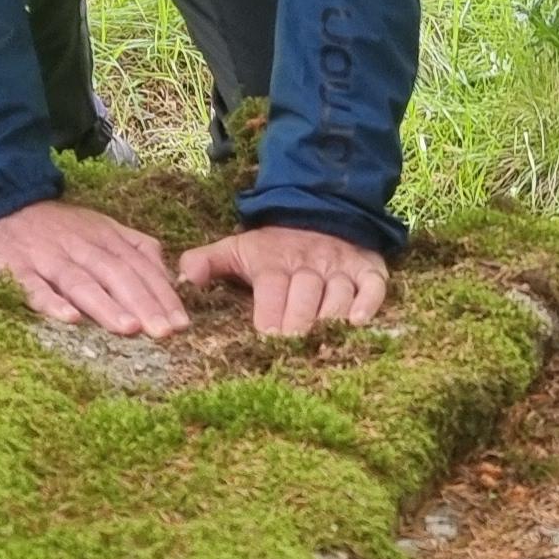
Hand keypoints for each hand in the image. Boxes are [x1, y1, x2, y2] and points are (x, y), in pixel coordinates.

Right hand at [0, 200, 187, 337]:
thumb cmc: (54, 227)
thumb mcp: (99, 227)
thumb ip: (135, 248)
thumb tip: (171, 277)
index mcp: (103, 235)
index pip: (139, 265)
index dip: (161, 293)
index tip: (182, 322)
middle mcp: (78, 245)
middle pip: (116, 274)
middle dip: (143, 304)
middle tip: (165, 333)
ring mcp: (45, 256)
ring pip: (80, 281)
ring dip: (106, 305)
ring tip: (129, 329)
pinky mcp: (13, 267)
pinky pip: (33, 286)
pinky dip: (51, 302)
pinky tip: (70, 320)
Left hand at [177, 226, 388, 340]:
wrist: (320, 210)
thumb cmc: (273, 247)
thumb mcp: (237, 248)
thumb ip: (206, 262)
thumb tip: (185, 280)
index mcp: (275, 260)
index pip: (272, 285)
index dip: (270, 311)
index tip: (265, 337)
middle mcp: (309, 262)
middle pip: (305, 291)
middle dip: (298, 321)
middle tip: (291, 349)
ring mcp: (341, 266)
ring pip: (338, 292)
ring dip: (330, 317)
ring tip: (321, 343)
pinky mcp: (368, 269)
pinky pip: (373, 286)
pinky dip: (368, 303)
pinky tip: (357, 323)